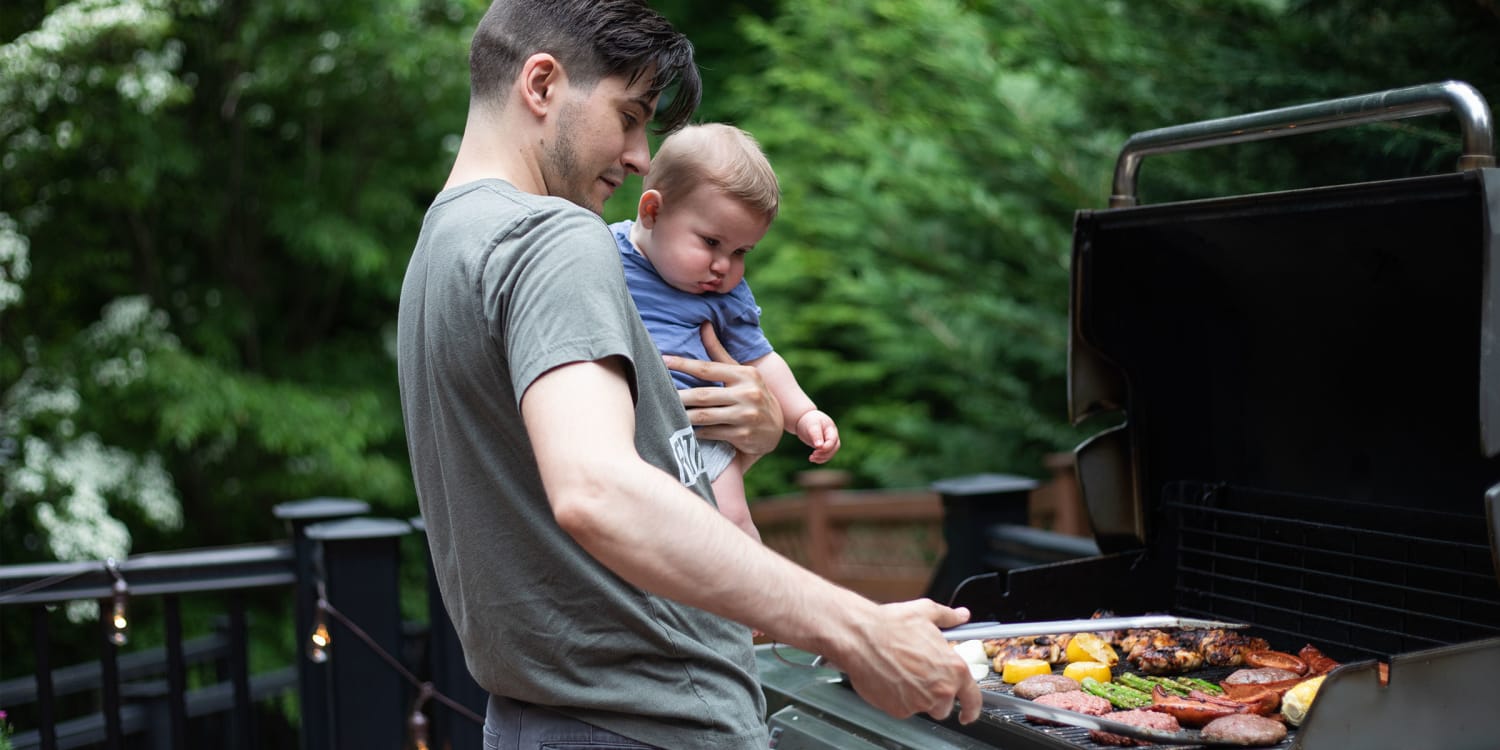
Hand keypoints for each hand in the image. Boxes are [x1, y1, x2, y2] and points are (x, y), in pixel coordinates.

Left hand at [666, 323, 782, 456]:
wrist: (775, 426)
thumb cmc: (751, 393)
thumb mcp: (740, 371)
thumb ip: (719, 351)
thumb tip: (704, 324)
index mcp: (745, 374)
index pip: (708, 368)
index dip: (683, 364)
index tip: (662, 361)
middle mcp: (748, 393)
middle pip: (703, 395)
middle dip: (678, 396)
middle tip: (657, 395)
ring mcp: (747, 415)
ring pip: (705, 416)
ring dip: (684, 416)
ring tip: (667, 413)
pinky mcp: (744, 435)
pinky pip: (712, 433)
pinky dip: (696, 432)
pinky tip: (687, 430)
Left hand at [795, 410, 839, 463]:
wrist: (805, 419)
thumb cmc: (809, 421)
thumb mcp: (812, 426)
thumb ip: (816, 435)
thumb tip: (819, 447)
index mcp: (831, 429)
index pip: (832, 440)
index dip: (826, 447)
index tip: (816, 448)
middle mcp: (833, 436)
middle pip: (834, 448)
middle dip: (825, 453)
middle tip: (814, 454)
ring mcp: (829, 442)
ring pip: (830, 453)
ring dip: (822, 458)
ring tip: (811, 458)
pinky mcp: (824, 446)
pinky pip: (825, 455)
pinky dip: (819, 459)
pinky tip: (811, 459)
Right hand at [837, 600, 981, 724]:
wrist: (861, 637)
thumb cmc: (890, 625)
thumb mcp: (925, 612)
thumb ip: (948, 616)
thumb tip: (960, 615)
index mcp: (953, 668)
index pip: (973, 699)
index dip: (972, 708)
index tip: (968, 712)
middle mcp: (940, 689)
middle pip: (945, 706)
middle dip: (935, 695)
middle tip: (920, 677)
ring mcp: (919, 703)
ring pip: (924, 708)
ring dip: (917, 698)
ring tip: (902, 676)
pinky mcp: (899, 710)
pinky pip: (904, 710)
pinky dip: (898, 700)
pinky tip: (890, 680)